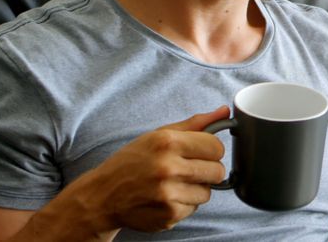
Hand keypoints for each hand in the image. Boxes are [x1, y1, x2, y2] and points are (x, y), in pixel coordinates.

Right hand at [40, 106, 230, 235]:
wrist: (103, 195)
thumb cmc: (133, 161)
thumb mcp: (159, 135)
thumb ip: (195, 124)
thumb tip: (225, 111)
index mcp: (167, 143)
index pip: (216, 147)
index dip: (211, 150)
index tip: (201, 152)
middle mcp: (168, 168)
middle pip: (217, 171)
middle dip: (207, 169)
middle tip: (188, 168)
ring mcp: (168, 194)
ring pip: (207, 192)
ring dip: (196, 188)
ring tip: (174, 183)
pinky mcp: (168, 215)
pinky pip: (194, 208)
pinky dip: (184, 204)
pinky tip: (166, 197)